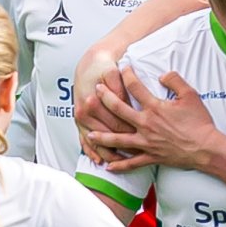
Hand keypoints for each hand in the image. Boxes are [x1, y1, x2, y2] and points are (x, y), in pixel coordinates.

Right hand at [74, 49, 133, 164]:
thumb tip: (127, 104)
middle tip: (139, 153)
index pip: (116, 122)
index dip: (132, 132)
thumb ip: (120, 89)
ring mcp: (81, 118)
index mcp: (93, 101)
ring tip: (121, 162)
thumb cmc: (103, 68)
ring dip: (108, 152)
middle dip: (124, 144)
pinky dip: (92, 151)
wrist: (89, 64)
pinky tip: (99, 160)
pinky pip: (83, 141)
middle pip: (108, 134)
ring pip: (96, 141)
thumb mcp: (113, 73)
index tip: (146, 138)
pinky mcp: (79, 122)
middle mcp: (85, 112)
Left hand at [88, 68, 223, 172]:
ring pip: (119, 139)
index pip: (135, 88)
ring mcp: (147, 142)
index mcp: (155, 108)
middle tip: (95, 92)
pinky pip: (132, 163)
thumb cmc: (199, 122)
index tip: (122, 68)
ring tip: (90, 134)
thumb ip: (175, 81)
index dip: (127, 75)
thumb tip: (162, 75)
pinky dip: (120, 165)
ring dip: (103, 136)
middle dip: (105, 99)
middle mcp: (146, 124)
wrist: (206, 148)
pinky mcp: (151, 157)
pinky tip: (108, 165)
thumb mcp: (190, 95)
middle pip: (119, 110)